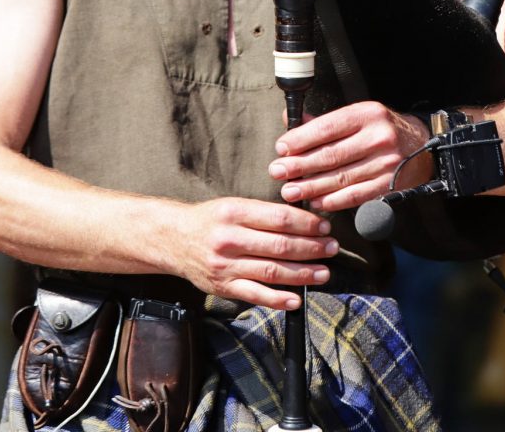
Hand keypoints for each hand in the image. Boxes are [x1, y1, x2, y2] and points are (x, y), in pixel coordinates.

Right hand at [174, 196, 338, 310]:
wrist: (173, 239)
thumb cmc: (209, 219)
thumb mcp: (233, 205)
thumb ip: (263, 212)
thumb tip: (301, 217)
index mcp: (234, 212)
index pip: (279, 218)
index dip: (306, 223)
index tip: (324, 226)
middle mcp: (230, 239)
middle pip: (279, 245)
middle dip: (311, 248)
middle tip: (332, 248)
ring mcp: (226, 266)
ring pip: (272, 271)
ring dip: (302, 273)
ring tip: (324, 272)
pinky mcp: (223, 287)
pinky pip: (255, 295)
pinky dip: (278, 299)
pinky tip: (297, 299)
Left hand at [268, 101, 431, 212]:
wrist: (420, 145)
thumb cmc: (379, 128)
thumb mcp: (356, 116)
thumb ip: (323, 121)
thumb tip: (288, 119)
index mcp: (366, 114)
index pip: (327, 127)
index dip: (301, 140)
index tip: (280, 149)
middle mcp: (378, 137)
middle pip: (331, 155)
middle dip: (300, 166)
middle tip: (277, 172)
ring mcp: (386, 162)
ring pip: (341, 178)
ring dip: (312, 187)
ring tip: (290, 191)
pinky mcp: (390, 184)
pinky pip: (356, 195)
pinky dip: (333, 201)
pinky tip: (316, 202)